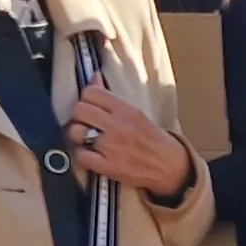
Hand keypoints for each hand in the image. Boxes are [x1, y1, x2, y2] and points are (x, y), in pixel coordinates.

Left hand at [65, 82, 191, 197]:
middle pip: (79, 110)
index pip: (91, 93)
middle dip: (79, 115)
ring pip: (76, 132)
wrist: (169, 167)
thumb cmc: (153, 139)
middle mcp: (118, 126)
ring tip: (87, 138)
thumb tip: (93, 78)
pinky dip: (83, 155)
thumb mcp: (137, 113)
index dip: (87, 98)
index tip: (91, 105)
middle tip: (86, 122)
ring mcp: (112, 147)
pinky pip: (81, 155)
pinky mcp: (108, 167)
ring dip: (78, 135)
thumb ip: (112, 98)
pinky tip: (91, 154)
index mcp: (127, 110)